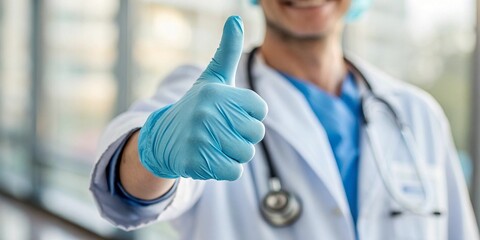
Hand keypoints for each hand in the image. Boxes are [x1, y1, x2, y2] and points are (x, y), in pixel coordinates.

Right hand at [138, 16, 267, 180]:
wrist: (164, 138)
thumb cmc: (197, 106)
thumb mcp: (212, 78)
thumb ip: (226, 51)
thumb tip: (236, 17)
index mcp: (216, 92)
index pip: (260, 110)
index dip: (249, 115)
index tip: (230, 113)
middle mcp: (207, 112)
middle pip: (255, 133)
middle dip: (243, 135)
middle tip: (221, 131)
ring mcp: (199, 138)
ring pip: (245, 153)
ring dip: (234, 153)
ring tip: (215, 143)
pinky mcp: (194, 162)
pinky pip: (233, 171)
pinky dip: (225, 168)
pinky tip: (209, 157)